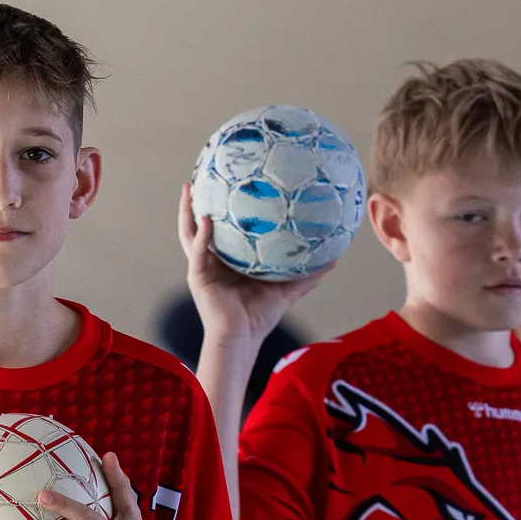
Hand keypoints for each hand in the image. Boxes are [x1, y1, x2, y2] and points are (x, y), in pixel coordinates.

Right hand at [177, 182, 324, 351]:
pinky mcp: (198, 277)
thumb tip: (333, 259)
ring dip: (187, 212)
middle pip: (198, 228)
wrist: (242, 338)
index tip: (225, 187)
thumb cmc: (259, 318)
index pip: (220, 232)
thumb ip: (306, 275)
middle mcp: (211, 262)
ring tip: (190, 190)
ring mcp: (202, 268)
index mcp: (227, 262)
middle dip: (194, 205)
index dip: (219, 211)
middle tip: (197, 181)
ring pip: (189, 234)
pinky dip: (202, 236)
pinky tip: (206, 219)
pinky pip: (198, 252)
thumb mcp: (286, 290)